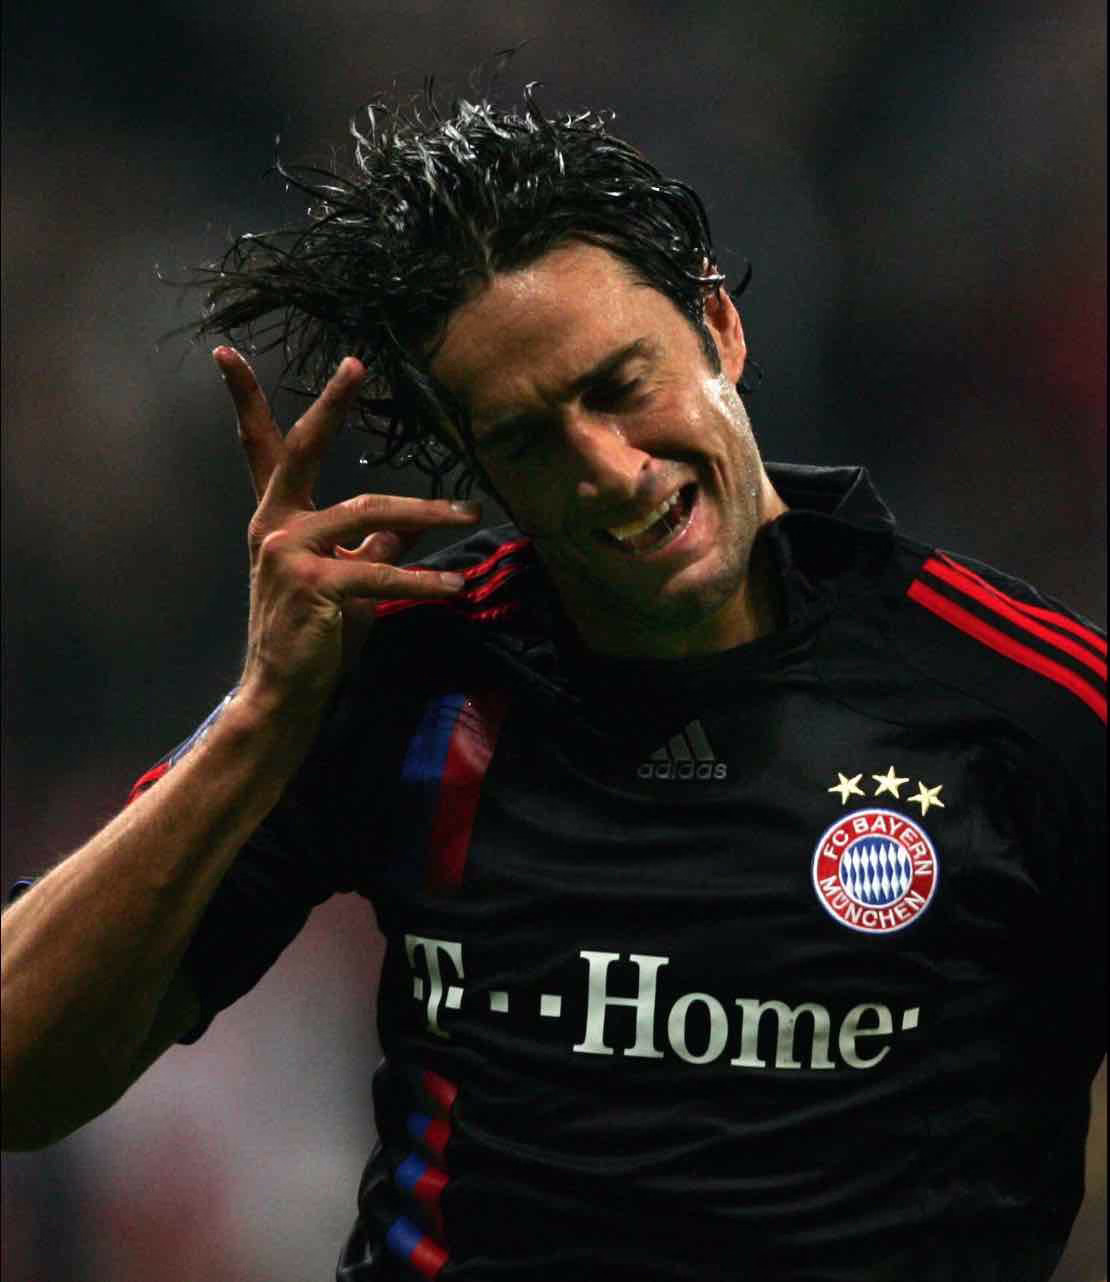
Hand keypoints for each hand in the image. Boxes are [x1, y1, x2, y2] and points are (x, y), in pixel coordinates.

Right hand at [214, 347, 480, 715]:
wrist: (285, 692)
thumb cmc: (318, 636)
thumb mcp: (354, 580)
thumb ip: (382, 544)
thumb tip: (420, 520)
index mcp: (278, 519)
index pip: (262, 450)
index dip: (246, 400)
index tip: (227, 352)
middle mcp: (273, 525)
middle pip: (301, 450)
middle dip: (329, 404)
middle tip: (354, 363)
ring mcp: (286, 551)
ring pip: (368, 512)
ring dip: (426, 512)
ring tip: (469, 513)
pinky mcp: (310, 583)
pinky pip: (378, 570)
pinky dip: (422, 580)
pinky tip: (453, 587)